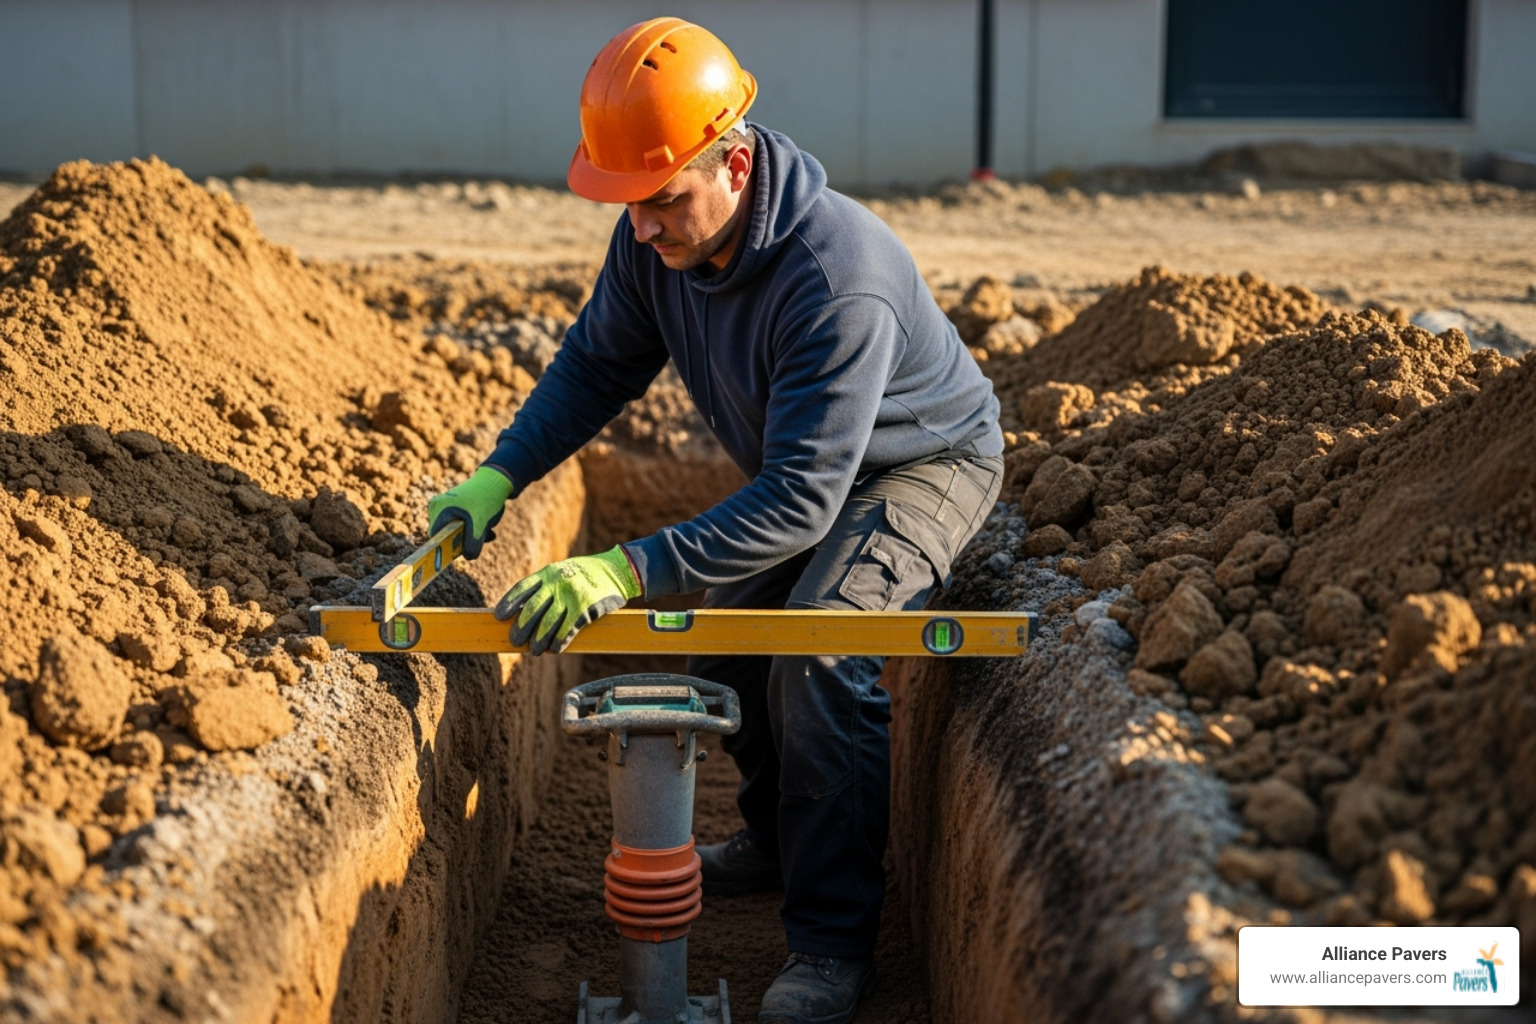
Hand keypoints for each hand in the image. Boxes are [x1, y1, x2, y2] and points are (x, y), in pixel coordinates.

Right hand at [426, 466, 514, 559]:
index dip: (446, 549)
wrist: (496, 481)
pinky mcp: (455, 507)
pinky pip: (461, 525)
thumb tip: (468, 556)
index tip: (461, 554)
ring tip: (488, 531)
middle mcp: (437, 506)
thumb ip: (472, 545)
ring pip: (456, 531)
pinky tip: (488, 528)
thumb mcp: (481, 526)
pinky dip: (474, 529)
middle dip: (466, 541)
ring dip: (473, 536)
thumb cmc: (486, 501)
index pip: (435, 538)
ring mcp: (445, 506)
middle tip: (482, 539)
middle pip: (446, 536)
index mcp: (438, 509)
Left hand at [495, 546, 640, 654]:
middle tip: (515, 641)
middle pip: (531, 609)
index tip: (499, 616)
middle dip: (521, 627)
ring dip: (539, 640)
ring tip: (535, 650)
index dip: (508, 603)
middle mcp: (557, 583)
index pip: (522, 588)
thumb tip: (522, 611)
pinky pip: (567, 630)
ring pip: (548, 623)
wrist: (618, 570)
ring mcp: (571, 595)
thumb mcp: (563, 571)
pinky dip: (559, 641)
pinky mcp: (586, 608)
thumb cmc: (586, 574)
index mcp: (548, 573)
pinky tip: (555, 648)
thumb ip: (545, 587)